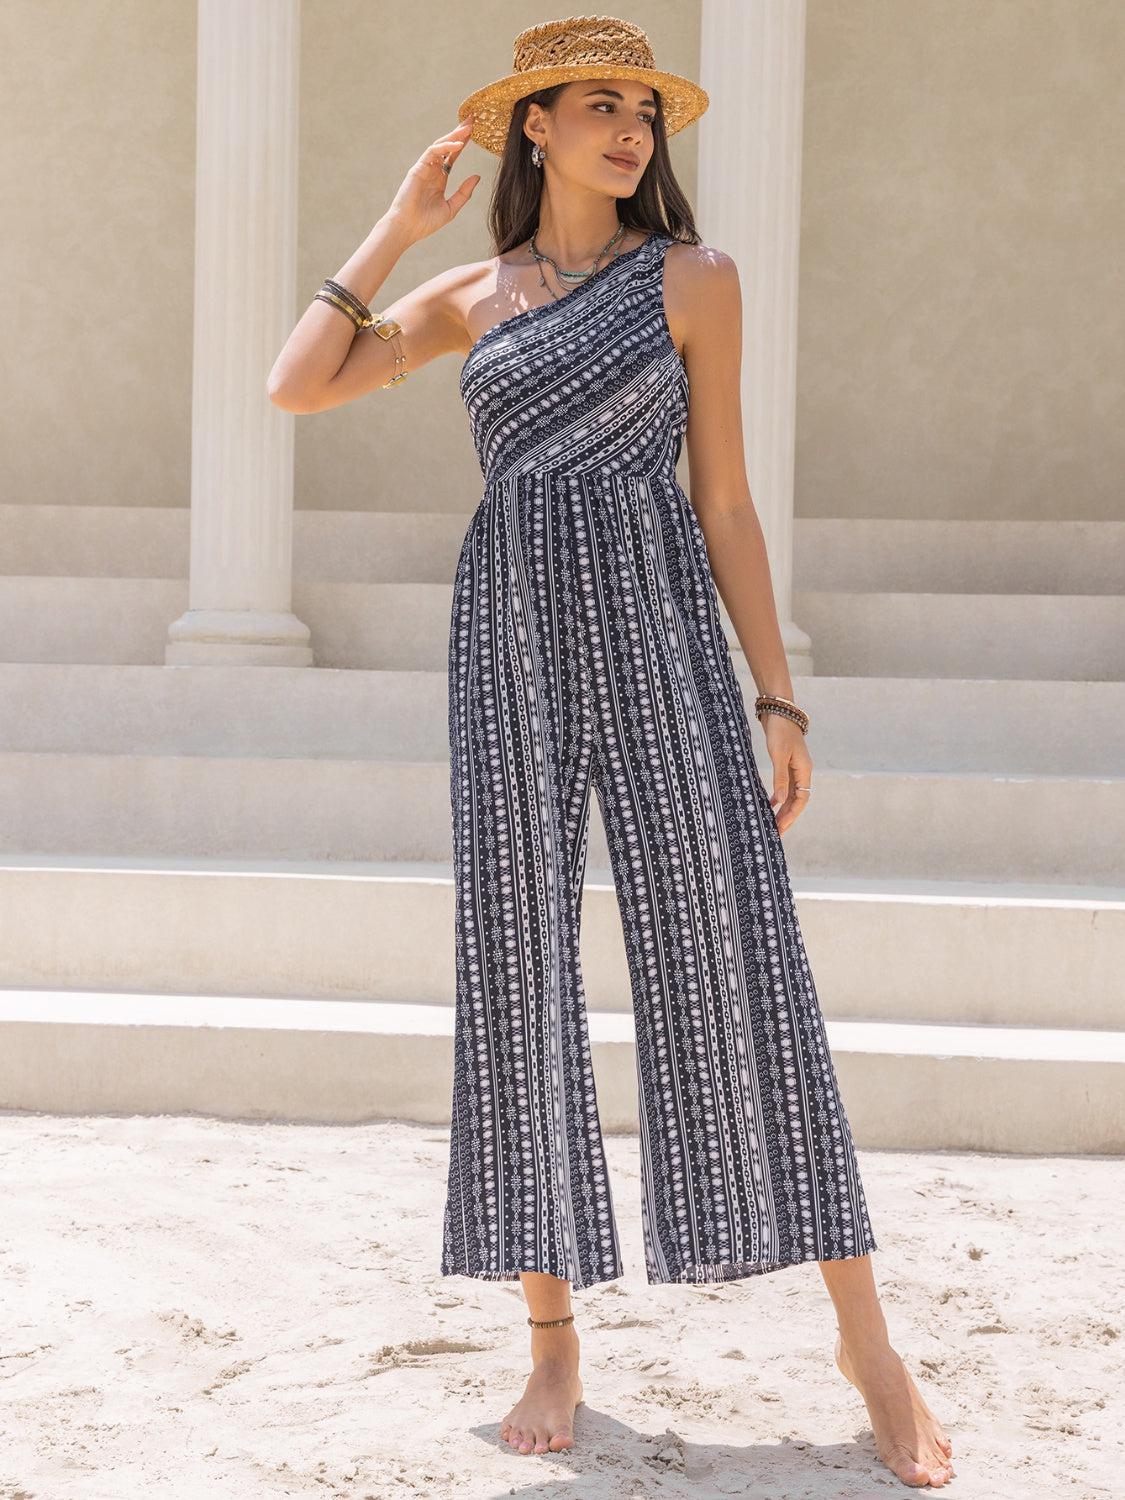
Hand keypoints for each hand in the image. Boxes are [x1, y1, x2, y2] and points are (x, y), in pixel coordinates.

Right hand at [383, 116, 480, 244]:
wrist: (408, 229)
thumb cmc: (426, 222)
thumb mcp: (451, 208)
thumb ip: (464, 193)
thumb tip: (477, 176)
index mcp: (439, 178)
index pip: (452, 156)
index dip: (463, 143)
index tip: (475, 132)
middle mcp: (432, 170)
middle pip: (447, 146)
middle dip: (459, 132)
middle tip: (472, 119)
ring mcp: (424, 168)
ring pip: (440, 145)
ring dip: (454, 135)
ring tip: (468, 128)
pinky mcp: (418, 168)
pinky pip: (432, 152)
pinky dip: (445, 146)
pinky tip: (458, 145)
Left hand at [761, 713, 813, 834]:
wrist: (779, 710)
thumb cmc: (779, 731)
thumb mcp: (778, 755)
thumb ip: (780, 778)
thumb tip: (780, 801)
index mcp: (804, 770)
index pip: (802, 799)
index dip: (792, 815)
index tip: (781, 828)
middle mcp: (803, 771)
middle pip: (798, 799)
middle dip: (788, 816)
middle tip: (776, 832)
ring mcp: (795, 767)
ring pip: (792, 794)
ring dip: (783, 808)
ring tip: (773, 822)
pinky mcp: (787, 763)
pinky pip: (785, 785)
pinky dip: (779, 796)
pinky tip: (770, 803)